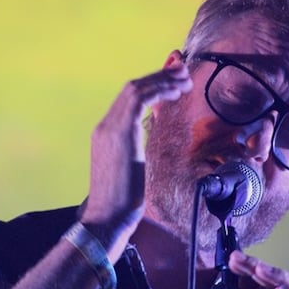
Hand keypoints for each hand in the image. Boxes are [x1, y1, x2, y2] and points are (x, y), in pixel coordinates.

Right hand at [81, 63, 191, 260]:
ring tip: (184, 79)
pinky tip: (176, 92)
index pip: (128, 100)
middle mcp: (105, 126)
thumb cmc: (120, 201)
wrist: (107, 217)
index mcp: (106, 133)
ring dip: (162, 80)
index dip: (151, 87)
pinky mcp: (119, 133)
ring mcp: (109, 128)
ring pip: (135, 89)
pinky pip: (139, 100)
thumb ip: (133, 151)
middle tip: (182, 71)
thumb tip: (143, 147)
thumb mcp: (129, 169)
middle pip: (131, 88)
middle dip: (159, 76)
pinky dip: (158, 91)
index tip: (172, 83)